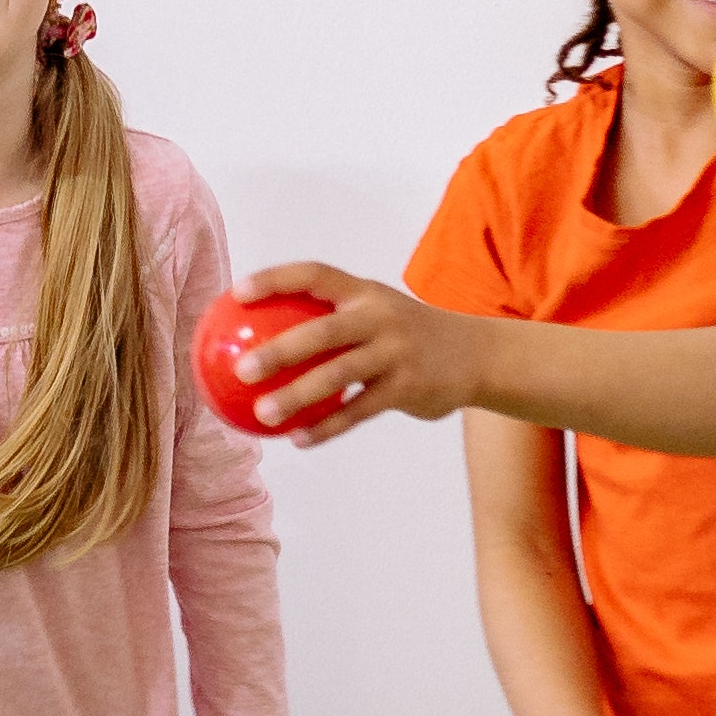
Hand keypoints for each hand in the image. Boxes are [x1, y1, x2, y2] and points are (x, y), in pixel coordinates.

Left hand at [222, 265, 480, 444]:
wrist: (478, 355)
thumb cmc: (407, 334)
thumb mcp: (377, 312)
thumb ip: (331, 318)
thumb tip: (259, 335)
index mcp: (366, 293)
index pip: (315, 275)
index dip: (275, 279)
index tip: (237, 293)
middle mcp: (381, 317)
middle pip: (323, 332)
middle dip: (280, 350)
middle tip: (241, 370)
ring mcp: (396, 353)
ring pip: (339, 377)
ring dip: (297, 397)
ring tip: (262, 414)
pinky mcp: (408, 387)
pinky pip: (359, 412)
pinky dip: (327, 427)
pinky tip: (297, 440)